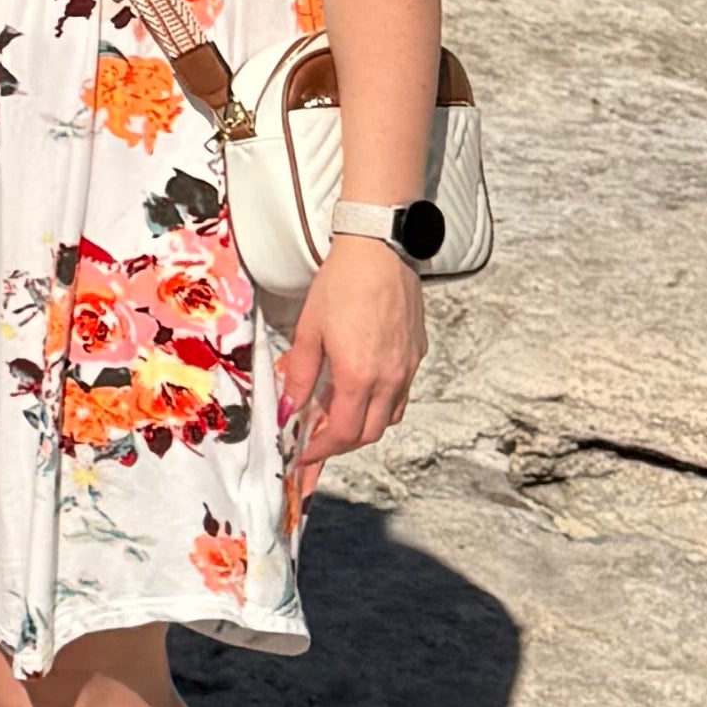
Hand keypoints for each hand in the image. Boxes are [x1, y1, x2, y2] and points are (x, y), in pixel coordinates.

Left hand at [279, 234, 421, 513]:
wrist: (380, 250)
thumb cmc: (342, 284)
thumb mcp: (309, 330)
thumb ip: (299, 375)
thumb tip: (289, 408)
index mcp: (359, 375)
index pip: (341, 433)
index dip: (319, 451)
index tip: (301, 457)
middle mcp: (389, 378)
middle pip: (367, 434)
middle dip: (339, 445)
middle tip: (314, 443)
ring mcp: (407, 368)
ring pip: (388, 417)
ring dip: (361, 426)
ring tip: (334, 419)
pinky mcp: (416, 354)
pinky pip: (400, 394)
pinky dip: (379, 405)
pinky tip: (360, 393)